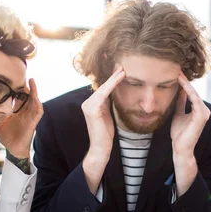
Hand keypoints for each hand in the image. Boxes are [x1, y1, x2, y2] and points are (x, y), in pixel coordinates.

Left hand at [0, 78, 42, 158]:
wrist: (13, 149)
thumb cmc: (7, 136)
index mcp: (17, 112)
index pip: (19, 97)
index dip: (18, 88)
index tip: (13, 79)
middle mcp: (25, 112)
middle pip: (28, 96)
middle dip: (27, 86)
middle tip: (24, 75)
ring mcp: (30, 117)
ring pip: (35, 101)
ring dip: (34, 92)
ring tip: (32, 81)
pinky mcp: (33, 123)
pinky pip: (38, 112)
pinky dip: (38, 105)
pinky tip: (36, 98)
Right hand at [81, 66, 124, 192]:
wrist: (102, 148)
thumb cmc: (107, 134)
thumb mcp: (109, 115)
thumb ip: (110, 103)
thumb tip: (116, 92)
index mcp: (92, 103)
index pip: (104, 87)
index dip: (113, 77)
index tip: (121, 67)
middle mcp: (88, 102)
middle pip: (103, 85)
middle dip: (113, 74)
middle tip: (122, 62)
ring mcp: (88, 105)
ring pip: (103, 88)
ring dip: (114, 77)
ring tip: (123, 68)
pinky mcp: (91, 109)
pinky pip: (103, 94)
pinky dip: (112, 84)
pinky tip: (120, 77)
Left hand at [170, 73, 209, 195]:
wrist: (180, 148)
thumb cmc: (179, 134)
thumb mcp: (178, 114)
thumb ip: (180, 103)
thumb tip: (179, 90)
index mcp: (198, 109)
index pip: (190, 92)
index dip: (183, 82)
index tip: (174, 72)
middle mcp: (203, 110)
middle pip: (193, 91)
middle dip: (184, 80)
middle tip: (176, 68)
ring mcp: (204, 113)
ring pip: (194, 94)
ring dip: (186, 83)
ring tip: (178, 73)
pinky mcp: (201, 116)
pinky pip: (195, 100)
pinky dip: (188, 91)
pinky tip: (181, 83)